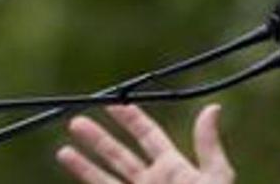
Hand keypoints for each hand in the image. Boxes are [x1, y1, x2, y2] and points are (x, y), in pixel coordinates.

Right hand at [56, 103, 235, 183]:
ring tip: (64, 151)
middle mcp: (152, 182)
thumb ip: (208, 145)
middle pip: (119, 155)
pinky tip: (71, 173)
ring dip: (84, 165)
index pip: (148, 136)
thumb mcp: (215, 176)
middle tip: (76, 123)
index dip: (131, 119)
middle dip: (98, 139)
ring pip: (105, 179)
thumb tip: (213, 107)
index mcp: (173, 167)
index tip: (114, 103)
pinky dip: (87, 182)